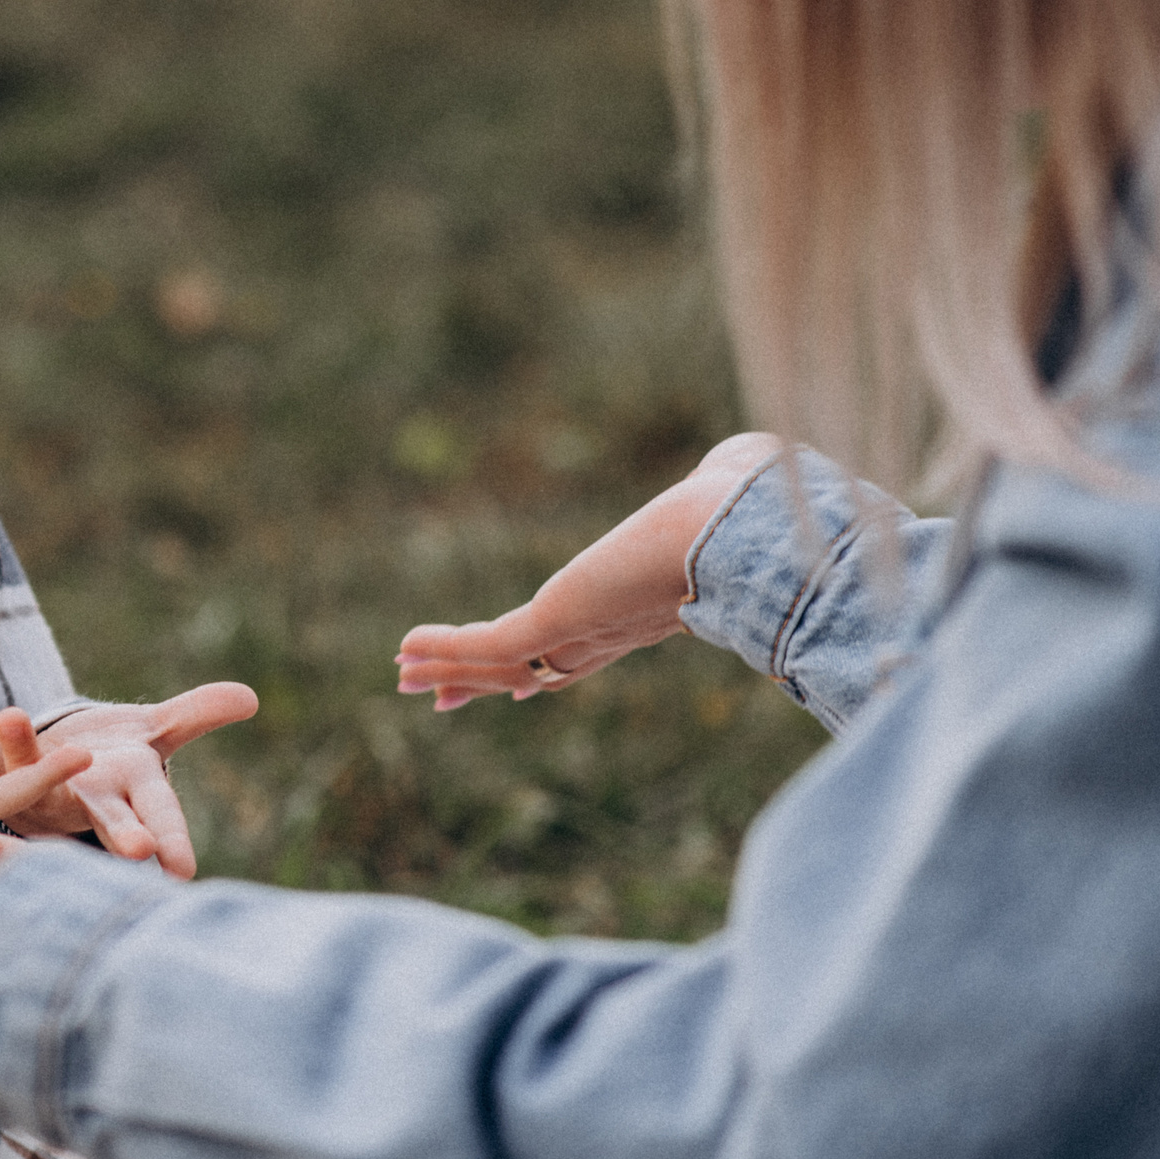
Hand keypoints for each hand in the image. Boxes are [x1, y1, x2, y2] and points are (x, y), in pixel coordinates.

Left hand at [0, 678, 257, 877]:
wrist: (54, 777)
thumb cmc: (115, 762)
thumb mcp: (157, 734)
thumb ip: (197, 715)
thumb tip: (251, 696)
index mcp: (130, 793)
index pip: (159, 816)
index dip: (170, 840)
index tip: (183, 869)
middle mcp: (83, 801)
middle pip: (103, 817)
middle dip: (118, 831)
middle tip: (135, 853)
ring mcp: (35, 791)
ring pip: (29, 774)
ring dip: (20, 746)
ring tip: (15, 716)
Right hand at [397, 432, 782, 708]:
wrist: (752, 527)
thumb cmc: (756, 501)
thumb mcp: (730, 486)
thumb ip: (721, 480)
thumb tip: (738, 460)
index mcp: (649, 610)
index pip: (582, 647)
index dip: (540, 662)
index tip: (517, 680)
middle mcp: (615, 630)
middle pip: (533, 671)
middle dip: (483, 683)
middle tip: (438, 699)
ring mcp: (586, 629)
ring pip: (505, 663)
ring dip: (451, 669)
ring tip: (404, 674)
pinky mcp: (563, 620)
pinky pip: (491, 644)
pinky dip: (447, 649)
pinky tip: (407, 649)